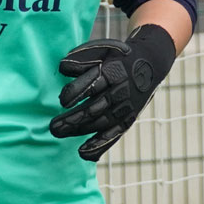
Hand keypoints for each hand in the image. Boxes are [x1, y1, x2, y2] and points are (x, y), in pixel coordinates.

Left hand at [48, 24, 177, 160]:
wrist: (150, 64)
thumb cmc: (118, 57)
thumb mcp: (103, 50)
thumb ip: (82, 59)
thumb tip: (62, 68)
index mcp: (112, 72)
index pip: (91, 85)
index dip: (75, 94)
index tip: (62, 101)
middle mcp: (119, 91)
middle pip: (93, 108)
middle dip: (72, 119)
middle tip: (53, 126)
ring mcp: (124, 108)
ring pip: (100, 123)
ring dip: (78, 131)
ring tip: (58, 133)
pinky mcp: (128, 119)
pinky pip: (113, 135)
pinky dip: (98, 145)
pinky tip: (82, 153)